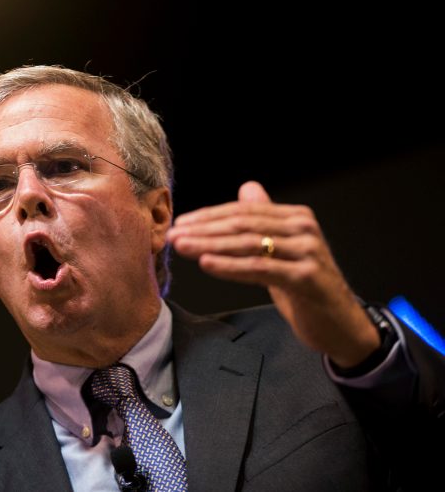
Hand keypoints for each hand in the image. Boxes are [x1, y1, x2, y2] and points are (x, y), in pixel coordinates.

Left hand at [167, 181, 379, 367]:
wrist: (342, 326)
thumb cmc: (307, 289)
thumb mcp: (283, 251)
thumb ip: (265, 221)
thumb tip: (248, 188)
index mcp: (296, 218)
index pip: (243, 212)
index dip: (209, 217)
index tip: (180, 224)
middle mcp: (303, 229)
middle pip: (242, 225)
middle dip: (203, 230)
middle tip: (172, 235)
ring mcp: (307, 252)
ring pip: (248, 245)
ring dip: (209, 245)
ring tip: (181, 247)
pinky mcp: (306, 277)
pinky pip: (259, 269)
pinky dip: (229, 266)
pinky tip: (206, 264)